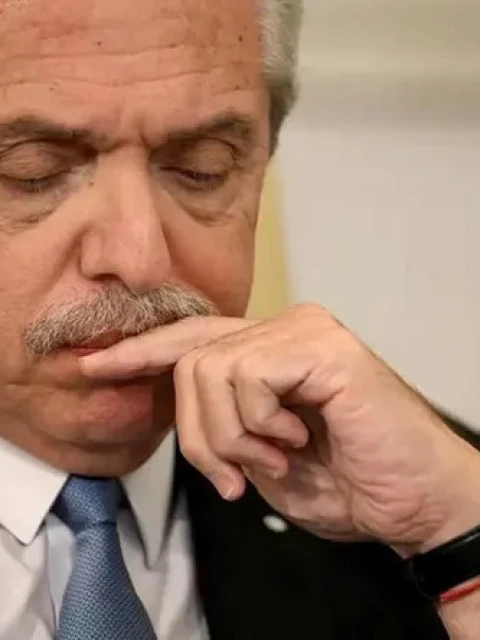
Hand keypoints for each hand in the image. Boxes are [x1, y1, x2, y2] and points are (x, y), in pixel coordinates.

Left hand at [80, 305, 479, 555]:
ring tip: (275, 459)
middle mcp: (286, 327)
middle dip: (195, 433)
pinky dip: (260, 425)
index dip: (140, 352)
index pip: (192, 338)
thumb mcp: (261, 454)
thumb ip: (222, 421)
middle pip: (190, 359)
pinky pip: (249, 377)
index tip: (97, 364)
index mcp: (272, 350)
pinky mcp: (322, 347)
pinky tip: (296, 440)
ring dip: (232, 437)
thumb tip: (177, 407)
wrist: (414, 501)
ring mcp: (305, 331)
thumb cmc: (347, 480)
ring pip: (211, 371)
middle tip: (232, 476)